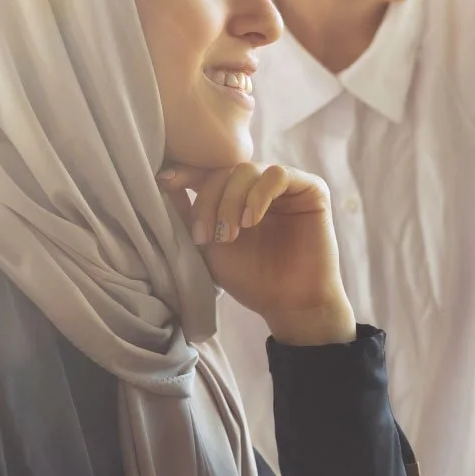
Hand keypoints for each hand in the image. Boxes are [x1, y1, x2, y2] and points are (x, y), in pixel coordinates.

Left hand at [158, 162, 353, 345]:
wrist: (290, 304)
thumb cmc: (252, 279)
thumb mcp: (209, 247)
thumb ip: (190, 216)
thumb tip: (163, 181)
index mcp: (237, 197)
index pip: (209, 173)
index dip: (186, 173)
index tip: (166, 182)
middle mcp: (260, 187)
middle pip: (224, 171)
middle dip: (209, 201)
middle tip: (206, 236)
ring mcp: (286, 186)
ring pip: (247, 170)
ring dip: (231, 201)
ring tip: (230, 235)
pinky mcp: (311, 189)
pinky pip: (278, 175)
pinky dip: (258, 196)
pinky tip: (252, 221)